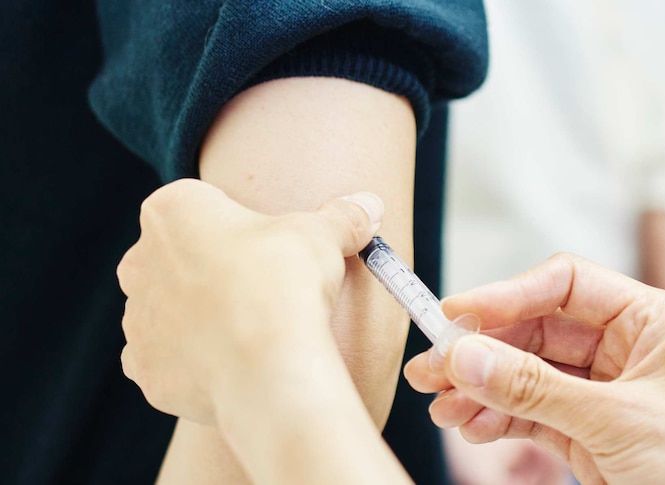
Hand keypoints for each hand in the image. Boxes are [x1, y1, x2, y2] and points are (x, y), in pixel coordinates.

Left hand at [118, 179, 381, 425]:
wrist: (267, 366)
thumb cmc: (286, 284)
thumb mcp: (323, 236)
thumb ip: (342, 216)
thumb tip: (369, 203)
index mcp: (172, 210)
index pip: (202, 205)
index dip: (240, 225)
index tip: (270, 247)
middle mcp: (140, 260)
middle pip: (178, 256)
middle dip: (211, 268)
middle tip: (261, 286)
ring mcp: (137, 318)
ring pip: (169, 309)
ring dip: (201, 315)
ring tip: (251, 328)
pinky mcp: (143, 367)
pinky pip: (168, 358)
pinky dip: (194, 360)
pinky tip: (232, 361)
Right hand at [405, 254, 664, 484]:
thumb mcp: (619, 421)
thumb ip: (537, 388)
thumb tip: (468, 357)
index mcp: (652, 321)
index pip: (567, 286)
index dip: (508, 295)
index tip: (457, 313)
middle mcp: (626, 349)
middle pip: (537, 331)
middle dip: (484, 350)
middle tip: (433, 365)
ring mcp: (604, 392)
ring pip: (528, 375)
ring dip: (483, 388)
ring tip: (443, 405)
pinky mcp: (590, 431)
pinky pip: (533, 413)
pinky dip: (499, 419)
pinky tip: (473, 425)